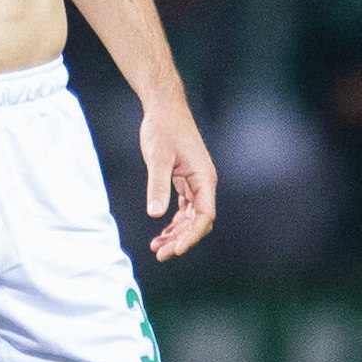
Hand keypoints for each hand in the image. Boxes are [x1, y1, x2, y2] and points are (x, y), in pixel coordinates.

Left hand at [140, 98, 216, 261]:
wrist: (163, 106)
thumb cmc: (163, 128)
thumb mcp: (158, 157)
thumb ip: (158, 185)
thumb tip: (156, 214)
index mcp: (204, 177)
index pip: (204, 216)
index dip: (191, 236)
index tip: (175, 249)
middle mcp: (204, 182)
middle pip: (198, 221)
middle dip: (182, 239)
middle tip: (160, 254)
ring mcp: (195, 181)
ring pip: (191, 217)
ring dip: (177, 234)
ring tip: (157, 248)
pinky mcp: (185, 179)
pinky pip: (184, 208)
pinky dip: (174, 221)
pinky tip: (162, 232)